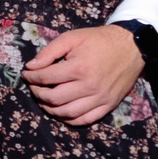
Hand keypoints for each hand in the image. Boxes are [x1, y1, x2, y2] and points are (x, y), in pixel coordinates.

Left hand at [22, 25, 145, 125]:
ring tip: (43, 100)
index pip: (46, 78)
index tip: (26, 74)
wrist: (131, 47)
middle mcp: (90, 86)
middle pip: (54, 99)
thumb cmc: (99, 40)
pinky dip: (69, 119)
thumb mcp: (72, 38)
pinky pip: (85, 120)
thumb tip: (31, 66)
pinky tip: (60, 111)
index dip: (31, 77)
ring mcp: (101, 98)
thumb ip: (49, 52)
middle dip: (37, 93)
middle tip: (33, 87)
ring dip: (50, 109)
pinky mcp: (109, 105)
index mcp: (79, 68)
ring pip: (68, 113)